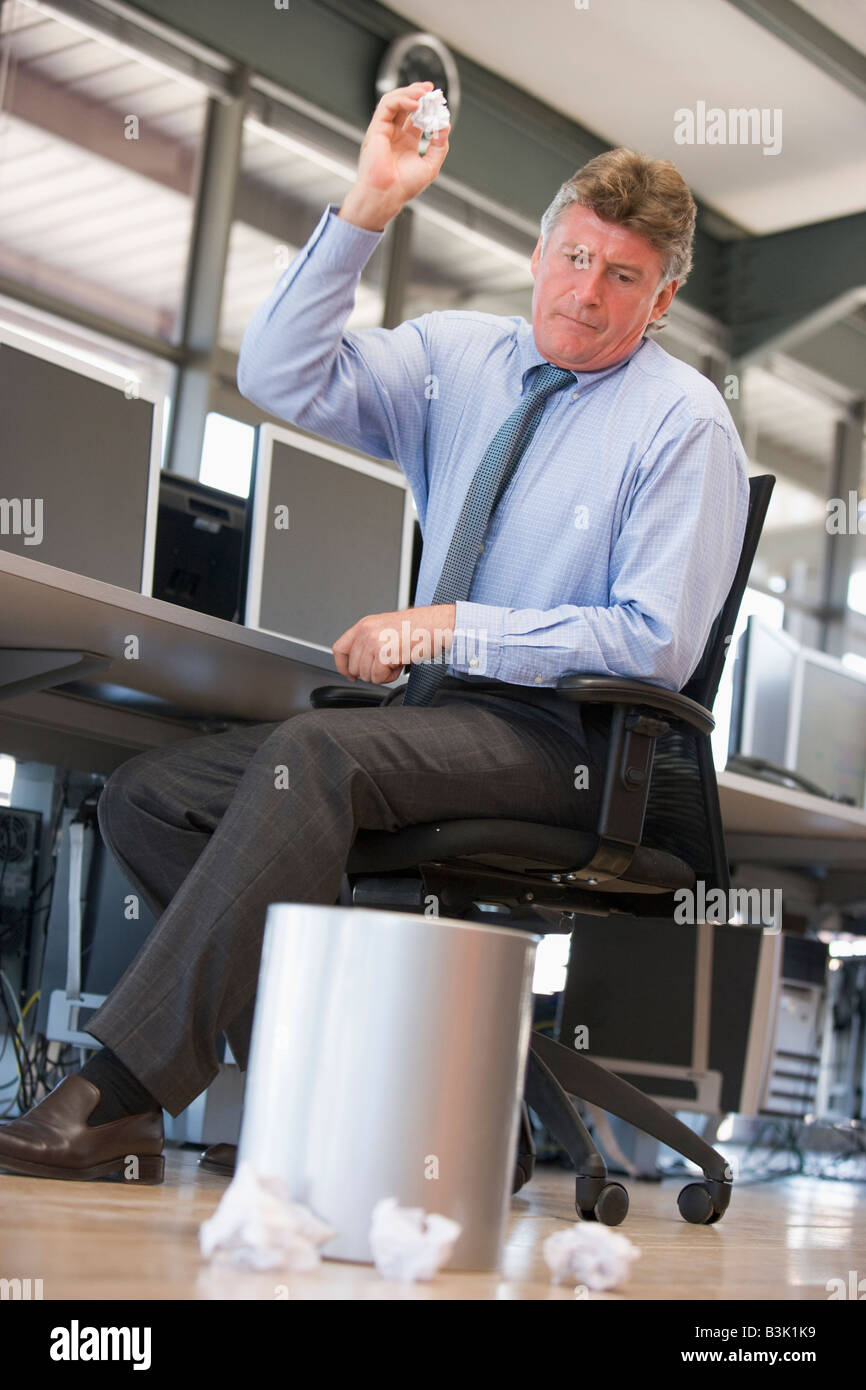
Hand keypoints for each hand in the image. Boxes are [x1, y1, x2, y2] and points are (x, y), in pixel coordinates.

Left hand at [332, 604, 456, 684]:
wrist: (436, 625)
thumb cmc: (417, 628)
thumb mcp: (386, 629)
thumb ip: (368, 642)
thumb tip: (359, 664)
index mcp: (364, 625)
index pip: (339, 648)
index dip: (343, 666)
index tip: (350, 674)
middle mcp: (366, 632)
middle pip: (354, 666)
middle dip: (369, 672)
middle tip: (386, 665)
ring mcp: (374, 643)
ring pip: (366, 674)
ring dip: (381, 674)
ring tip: (396, 661)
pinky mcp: (384, 654)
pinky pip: (378, 677)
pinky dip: (390, 676)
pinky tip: (400, 664)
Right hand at [338, 81, 450, 230]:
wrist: (387, 196)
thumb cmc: (403, 187)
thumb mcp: (430, 166)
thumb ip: (439, 146)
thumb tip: (445, 126)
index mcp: (406, 143)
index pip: (416, 118)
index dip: (427, 108)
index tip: (438, 101)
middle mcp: (394, 134)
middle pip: (406, 106)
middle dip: (418, 94)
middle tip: (431, 90)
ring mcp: (384, 130)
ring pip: (395, 101)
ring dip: (410, 93)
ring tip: (423, 92)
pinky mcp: (376, 128)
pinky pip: (387, 106)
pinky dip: (401, 100)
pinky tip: (415, 103)